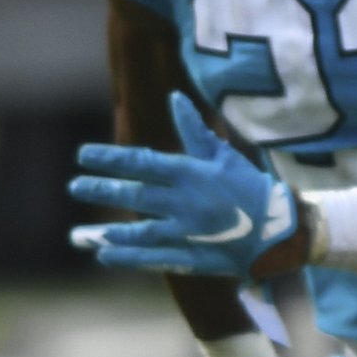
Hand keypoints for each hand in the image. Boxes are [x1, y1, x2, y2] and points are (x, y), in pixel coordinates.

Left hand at [71, 94, 304, 277]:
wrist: (282, 230)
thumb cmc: (252, 187)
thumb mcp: (224, 155)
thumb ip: (195, 130)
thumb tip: (175, 97)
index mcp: (191, 174)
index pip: (142, 162)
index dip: (110, 159)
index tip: (83, 155)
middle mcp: (185, 203)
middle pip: (135, 195)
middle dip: (102, 190)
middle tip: (75, 187)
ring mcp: (188, 233)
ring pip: (141, 231)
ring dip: (112, 230)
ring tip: (87, 232)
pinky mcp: (194, 256)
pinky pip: (155, 258)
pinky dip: (129, 258)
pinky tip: (105, 255)